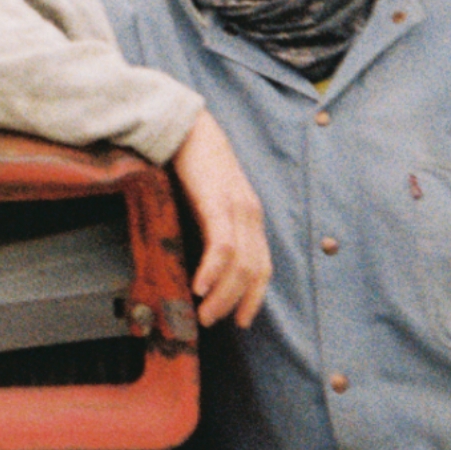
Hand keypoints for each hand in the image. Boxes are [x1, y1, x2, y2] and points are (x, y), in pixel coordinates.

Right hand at [168, 111, 271, 328]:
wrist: (187, 128)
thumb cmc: (195, 166)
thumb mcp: (210, 203)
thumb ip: (215, 229)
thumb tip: (204, 264)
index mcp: (251, 218)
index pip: (263, 268)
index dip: (254, 298)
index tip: (241, 321)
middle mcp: (251, 216)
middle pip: (254, 272)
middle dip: (235, 303)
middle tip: (213, 322)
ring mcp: (237, 209)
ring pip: (240, 265)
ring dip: (222, 295)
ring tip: (204, 312)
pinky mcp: (218, 202)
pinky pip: (222, 245)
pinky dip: (213, 270)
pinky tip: (199, 286)